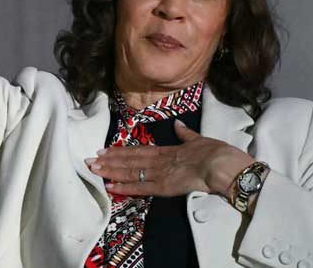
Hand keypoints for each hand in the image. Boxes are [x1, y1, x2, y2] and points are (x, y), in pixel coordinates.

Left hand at [85, 120, 255, 198]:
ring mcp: (160, 173)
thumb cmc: (216, 153)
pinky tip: (110, 187)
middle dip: (108, 161)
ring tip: (93, 169)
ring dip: (110, 171)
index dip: (120, 151)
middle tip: (89, 160)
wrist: (223, 165)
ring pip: (130, 171)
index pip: (138, 151)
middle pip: (129, 160)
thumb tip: (178, 125)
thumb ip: (186, 134)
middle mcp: (159, 161)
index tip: (104, 150)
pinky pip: (140, 187)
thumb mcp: (199, 139)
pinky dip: (124, 187)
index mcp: (168, 150)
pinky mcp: (164, 186)